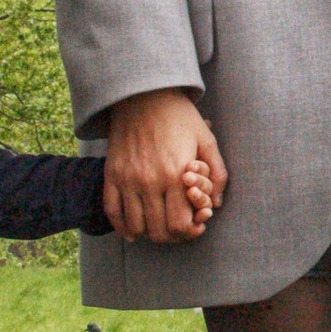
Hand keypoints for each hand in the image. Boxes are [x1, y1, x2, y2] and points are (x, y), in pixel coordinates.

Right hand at [102, 86, 229, 243]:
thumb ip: (218, 173)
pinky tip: (132, 232)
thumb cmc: (179, 116)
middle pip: (158, 230)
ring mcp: (127, 179)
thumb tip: (218, 203)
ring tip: (160, 228)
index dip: (190, 233)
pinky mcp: (112, 174)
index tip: (196, 227)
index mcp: (175, 174)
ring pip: (136, 226)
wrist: (144, 94)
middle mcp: (149, 181)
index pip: (180, 224)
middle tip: (180, 230)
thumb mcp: (207, 139)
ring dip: (149, 234)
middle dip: (172, 237)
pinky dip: (122, 227)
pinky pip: (112, 211)